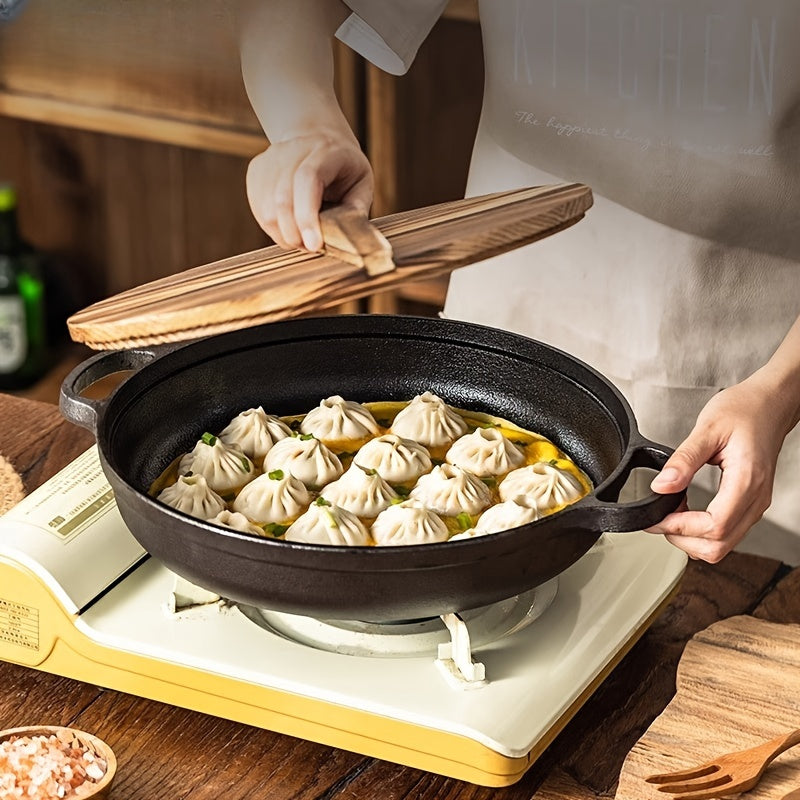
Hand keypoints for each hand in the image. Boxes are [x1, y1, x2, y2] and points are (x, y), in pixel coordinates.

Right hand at [246, 131, 373, 251]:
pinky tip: (288, 229)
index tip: (314, 246)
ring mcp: (271, 157)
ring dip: (283, 234)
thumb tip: (344, 239)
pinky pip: (258, 208)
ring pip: (266, 207)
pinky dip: (272, 228)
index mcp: (326, 150)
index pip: (308, 179)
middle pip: (282, 197)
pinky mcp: (257, 170)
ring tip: (301, 240)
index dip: (307, 216)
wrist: (318, 139)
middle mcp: (294, 148)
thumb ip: (355, 211)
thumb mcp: (361, 185)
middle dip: (294, 233)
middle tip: (309, 249)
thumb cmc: (344, 170)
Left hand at [645, 373, 794, 561]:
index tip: (658, 518)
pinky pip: (728, 532)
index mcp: (747, 481)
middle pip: (719, 545)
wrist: (769, 405)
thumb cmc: (744, 411)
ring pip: (724, 544)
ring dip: (692, 539)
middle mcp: (756, 499)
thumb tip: (661, 486)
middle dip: (683, 539)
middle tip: (659, 520)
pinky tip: (686, 513)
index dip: (682, 528)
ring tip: (670, 515)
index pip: (715, 526)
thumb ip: (683, 460)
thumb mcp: (707, 429)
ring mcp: (756, 504)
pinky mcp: (750, 503)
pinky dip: (703, 532)